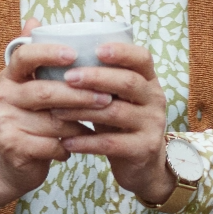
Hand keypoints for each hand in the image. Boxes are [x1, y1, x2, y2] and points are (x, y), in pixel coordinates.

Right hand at [0, 19, 114, 207]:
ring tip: (100, 123)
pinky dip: (69, 146)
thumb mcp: (33, 87)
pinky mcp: (12, 146)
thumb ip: (38, 59)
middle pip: (44, 91)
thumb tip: (35, 18)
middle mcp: (1, 95)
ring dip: (81, 123)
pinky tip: (80, 145)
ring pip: (51, 120)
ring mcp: (3, 121)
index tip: (74, 54)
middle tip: (107, 97)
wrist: (12, 163)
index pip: (24, 56)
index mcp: (9, 76)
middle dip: (80, 94)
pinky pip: (50, 144)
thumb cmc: (32, 120)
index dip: (48, 53)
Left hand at [55, 41, 174, 205]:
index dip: (121, 52)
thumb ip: (100, 80)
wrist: (144, 165)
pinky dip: (86, 142)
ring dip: (83, 110)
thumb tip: (57, 58)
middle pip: (128, 82)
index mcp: (149, 80)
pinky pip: (111, 144)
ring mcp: (152, 125)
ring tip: (57, 111)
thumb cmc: (121, 122)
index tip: (96, 49)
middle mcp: (155, 99)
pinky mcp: (143, 149)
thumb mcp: (116, 97)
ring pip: (116, 112)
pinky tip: (66, 141)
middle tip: (68, 78)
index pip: (142, 58)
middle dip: (96, 78)